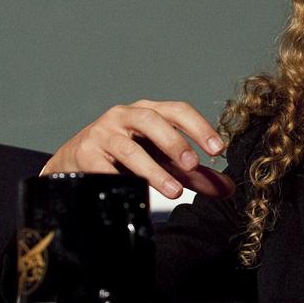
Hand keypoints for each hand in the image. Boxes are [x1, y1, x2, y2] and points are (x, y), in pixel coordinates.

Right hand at [40, 100, 234, 199]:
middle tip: (193, 165)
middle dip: (175, 142)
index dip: (199, 127)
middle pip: (152, 120)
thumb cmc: (126, 158)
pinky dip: (119, 178)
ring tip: (174, 191)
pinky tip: (132, 191)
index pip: (177, 111)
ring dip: (153, 170)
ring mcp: (103, 133)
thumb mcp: (162, 162)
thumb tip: (228, 188)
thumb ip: (193, 174)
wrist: (75, 162)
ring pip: (129, 148)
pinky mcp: (85, 153)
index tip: (218, 150)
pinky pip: (102, 167)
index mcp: (149, 112)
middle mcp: (125, 116)